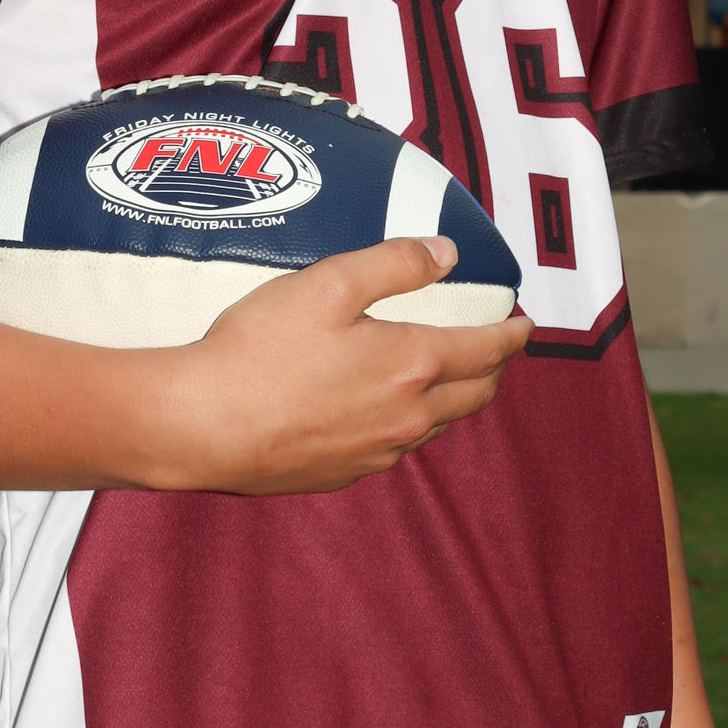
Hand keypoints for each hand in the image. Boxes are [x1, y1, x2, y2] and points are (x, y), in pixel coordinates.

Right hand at [151, 234, 528, 495]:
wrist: (203, 426)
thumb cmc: (259, 349)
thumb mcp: (329, 282)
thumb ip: (395, 263)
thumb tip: (447, 253)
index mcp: (413, 365)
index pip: (487, 350)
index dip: (511, 334)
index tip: (524, 324)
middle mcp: (407, 417)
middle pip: (475, 395)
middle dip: (494, 368)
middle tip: (496, 347)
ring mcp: (377, 453)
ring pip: (438, 425)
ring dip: (455, 398)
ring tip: (449, 375)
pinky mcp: (344, 474)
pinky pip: (396, 447)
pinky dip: (410, 423)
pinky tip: (387, 409)